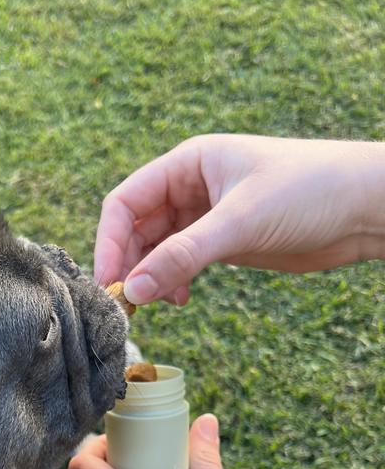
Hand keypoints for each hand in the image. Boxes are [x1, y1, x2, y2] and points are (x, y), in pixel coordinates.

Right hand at [94, 134, 384, 304]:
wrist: (366, 207)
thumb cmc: (309, 191)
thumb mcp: (240, 222)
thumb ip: (183, 255)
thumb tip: (134, 291)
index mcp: (188, 163)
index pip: (126, 201)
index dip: (109, 241)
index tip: (109, 281)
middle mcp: (190, 187)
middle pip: (136, 228)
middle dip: (128, 264)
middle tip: (126, 303)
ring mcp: (205, 216)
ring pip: (156, 249)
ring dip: (149, 277)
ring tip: (156, 304)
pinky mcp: (223, 241)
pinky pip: (180, 263)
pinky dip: (172, 282)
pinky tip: (179, 299)